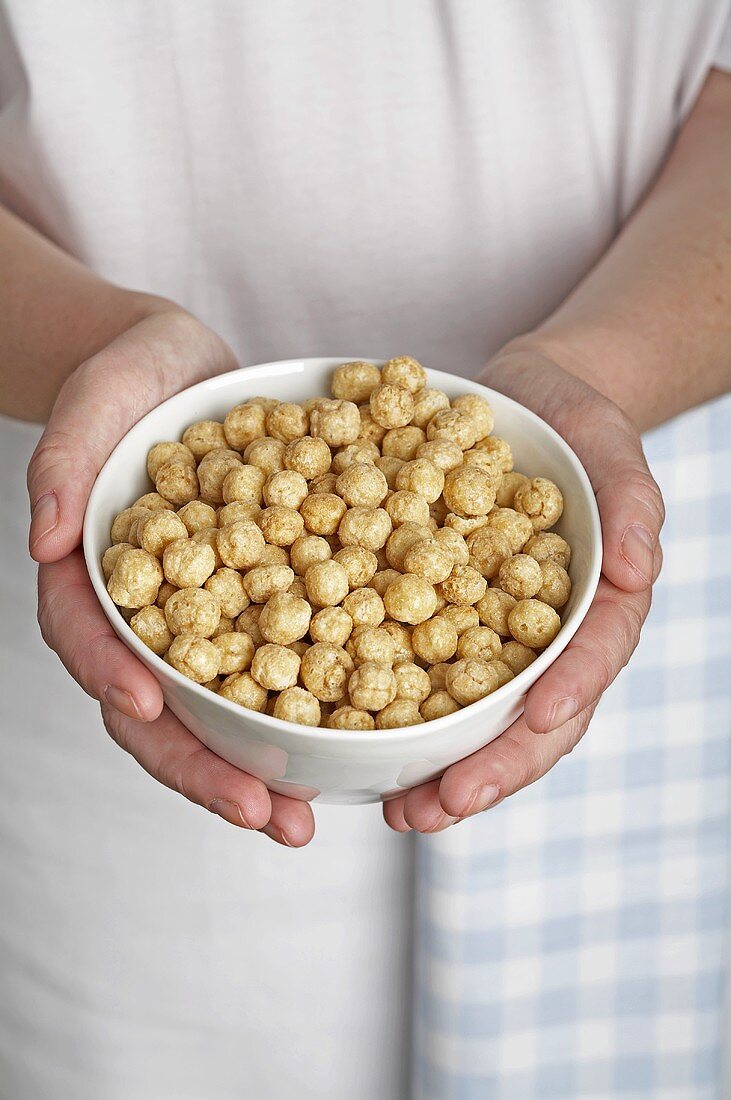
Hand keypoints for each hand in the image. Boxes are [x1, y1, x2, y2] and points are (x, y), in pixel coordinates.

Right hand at [28, 305, 314, 845]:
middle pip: (159, 708)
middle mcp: (147, 617)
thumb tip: (43, 536)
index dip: (112, 678)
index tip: (147, 707)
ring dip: (257, 768)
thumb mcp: (95, 399)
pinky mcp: (256, 608)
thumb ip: (64, 460)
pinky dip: (308, 712)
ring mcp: (202, 622)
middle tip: (260, 815)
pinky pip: (278, 667)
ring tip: (304, 819)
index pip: (90, 642)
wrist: (190, 374)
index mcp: (95, 580)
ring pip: (219, 710)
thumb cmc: (131, 379)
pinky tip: (349, 748)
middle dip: (201, 766)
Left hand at [384, 349, 663, 833]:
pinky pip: (409, 665)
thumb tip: (638, 568)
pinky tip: (345, 737)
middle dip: (488, 768)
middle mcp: (537, 637)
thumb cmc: (577, 427)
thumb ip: (630, 502)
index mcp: (591, 607)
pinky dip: (382, 706)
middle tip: (439, 807)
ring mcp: (484, 634)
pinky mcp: (431, 616)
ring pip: (467, 714)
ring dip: (433, 767)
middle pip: (526, 717)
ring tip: (396, 809)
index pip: (589, 660)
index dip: (567, 693)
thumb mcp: (610, 446)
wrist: (519, 404)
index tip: (537, 720)